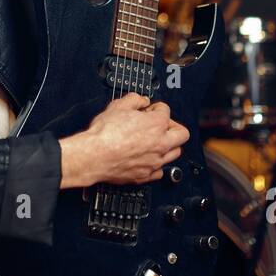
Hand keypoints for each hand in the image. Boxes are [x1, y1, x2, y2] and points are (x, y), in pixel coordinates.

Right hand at [59, 93, 189, 188]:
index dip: (156, 108)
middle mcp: (160, 144)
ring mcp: (155, 161)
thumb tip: (140, 100)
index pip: (166, 111)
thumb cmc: (104, 134)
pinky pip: (160, 171)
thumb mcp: (117, 106)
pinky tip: (148, 159)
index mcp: (156, 124)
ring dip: (169, 146)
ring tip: (156, 142)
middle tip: (161, 125)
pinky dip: (157, 164)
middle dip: (173, 127)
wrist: (93, 156)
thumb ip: (134, 100)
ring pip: (175, 153)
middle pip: (182, 134)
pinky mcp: (146, 175)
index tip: (149, 110)